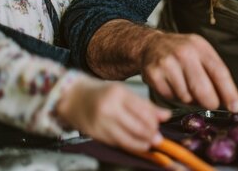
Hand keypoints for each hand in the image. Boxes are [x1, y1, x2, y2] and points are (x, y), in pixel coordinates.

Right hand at [57, 78, 171, 152]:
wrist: (71, 97)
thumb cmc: (100, 92)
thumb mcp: (123, 92)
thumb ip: (144, 104)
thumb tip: (166, 115)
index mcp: (118, 93)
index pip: (144, 111)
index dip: (155, 121)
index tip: (161, 124)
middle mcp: (109, 108)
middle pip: (138, 126)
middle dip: (151, 134)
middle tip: (158, 137)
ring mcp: (101, 123)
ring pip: (128, 138)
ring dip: (142, 143)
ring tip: (150, 143)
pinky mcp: (96, 134)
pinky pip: (118, 143)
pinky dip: (130, 145)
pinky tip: (137, 145)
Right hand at [141, 32, 237, 112]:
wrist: (151, 45)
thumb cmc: (182, 53)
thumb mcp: (201, 52)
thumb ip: (214, 72)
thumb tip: (228, 99)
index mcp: (200, 47)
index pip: (219, 72)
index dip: (229, 92)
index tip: (235, 107)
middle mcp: (184, 53)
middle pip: (202, 88)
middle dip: (211, 102)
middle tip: (212, 105)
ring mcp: (167, 63)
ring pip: (186, 96)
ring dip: (190, 99)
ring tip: (186, 87)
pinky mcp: (153, 74)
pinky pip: (170, 97)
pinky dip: (174, 97)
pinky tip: (173, 86)